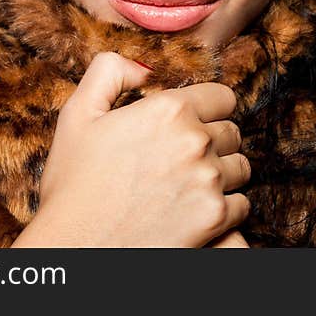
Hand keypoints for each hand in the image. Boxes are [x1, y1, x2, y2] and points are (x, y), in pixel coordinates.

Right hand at [11, 51, 250, 246]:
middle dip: (213, 142)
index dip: (208, 109)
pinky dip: (224, 208)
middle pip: (232, 132)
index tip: (192, 124)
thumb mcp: (78, 115)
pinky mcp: (215, 217)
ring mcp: (208, 180)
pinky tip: (194, 210)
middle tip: (182, 159)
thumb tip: (143, 67)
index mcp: (168, 110)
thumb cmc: (74, 186)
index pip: (223, 97)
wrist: (75, 248)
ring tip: (188, 185)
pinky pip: (241, 204)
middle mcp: (195, 141)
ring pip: (240, 167)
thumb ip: (109, 72)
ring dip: (221, 174)